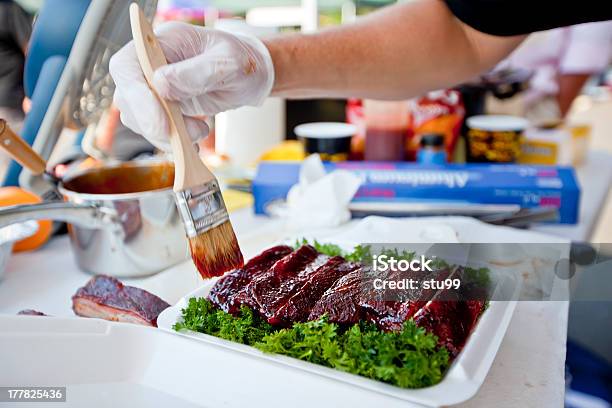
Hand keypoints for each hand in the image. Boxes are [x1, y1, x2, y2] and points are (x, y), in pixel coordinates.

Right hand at [109, 22, 274, 150]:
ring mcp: (151, 86)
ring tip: (200, 132)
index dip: (136, 96)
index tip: (162, 122)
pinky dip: (170, 141)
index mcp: (164, 41)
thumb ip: (200, 71)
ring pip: (136, 118)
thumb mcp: (231, 62)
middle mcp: (150, 62)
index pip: (127, 65)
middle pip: (126, 96)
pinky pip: (151, 130)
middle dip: (154, 124)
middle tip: (186, 135)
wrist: (247, 78)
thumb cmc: (241, 63)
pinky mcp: (159, 107)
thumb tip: (161, 84)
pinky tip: (193, 140)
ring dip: (165, 135)